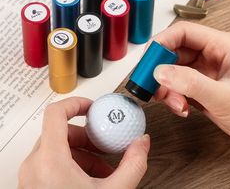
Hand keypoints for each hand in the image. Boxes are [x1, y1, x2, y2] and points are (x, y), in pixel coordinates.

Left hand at [18, 97, 149, 188]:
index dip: (76, 103)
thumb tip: (142, 143)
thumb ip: (133, 164)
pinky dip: (74, 162)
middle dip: (88, 136)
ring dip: (83, 151)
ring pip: (58, 145)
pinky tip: (91, 177)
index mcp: (49, 161)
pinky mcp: (34, 182)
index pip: (55, 113)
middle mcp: (35, 165)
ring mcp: (32, 174)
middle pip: (62, 131)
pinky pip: (54, 160)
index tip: (92, 107)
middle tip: (104, 146)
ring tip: (102, 167)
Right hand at [151, 21, 229, 139]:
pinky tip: (180, 107)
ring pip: (172, 71)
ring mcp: (203, 72)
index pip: (183, 33)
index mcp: (222, 46)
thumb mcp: (223, 97)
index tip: (149, 62)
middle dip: (159, 70)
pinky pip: (176, 86)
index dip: (162, 43)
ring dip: (165, 88)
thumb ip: (191, 83)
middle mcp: (211, 56)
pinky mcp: (199, 86)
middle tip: (150, 85)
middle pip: (173, 52)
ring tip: (173, 102)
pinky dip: (172, 97)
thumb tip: (160, 73)